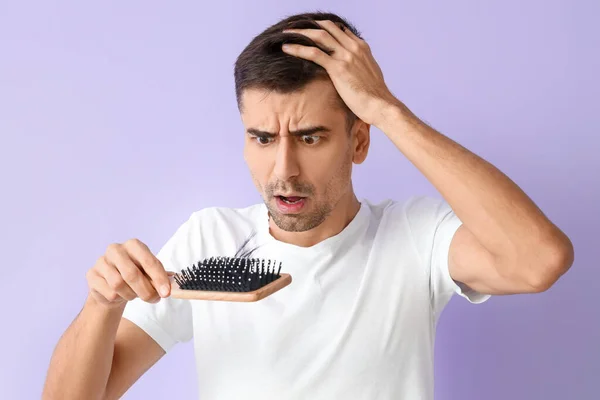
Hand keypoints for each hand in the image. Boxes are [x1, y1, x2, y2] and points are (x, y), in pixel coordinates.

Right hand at [86, 239, 170, 308]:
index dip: (159, 278)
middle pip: (132, 274)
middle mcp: (116, 249)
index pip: (148, 261)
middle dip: (145, 291)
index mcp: (133, 245)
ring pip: (118, 284)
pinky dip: (118, 298)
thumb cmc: (135, 277)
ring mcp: (101, 261)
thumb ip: (160, 278)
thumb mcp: (150, 275)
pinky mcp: (91, 275)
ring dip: (131, 295)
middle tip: (153, 299)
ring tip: (134, 295)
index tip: (166, 293)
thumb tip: (171, 285)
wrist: (112, 287)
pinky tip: (120, 295)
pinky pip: (108, 292)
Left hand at [282, 20, 400, 127]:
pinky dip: (297, 48)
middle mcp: (353, 47)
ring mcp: (346, 55)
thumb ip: (360, 65)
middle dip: (308, 25)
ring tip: (285, 34)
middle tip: (293, 28)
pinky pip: (313, 53)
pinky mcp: (338, 68)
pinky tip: (286, 48)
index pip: (339, 29)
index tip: (309, 29)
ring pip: (318, 35)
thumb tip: (353, 68)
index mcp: (361, 47)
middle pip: (327, 27)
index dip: (322, 27)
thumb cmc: (375, 96)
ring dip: (300, 33)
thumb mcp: (370, 74)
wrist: (381, 105)